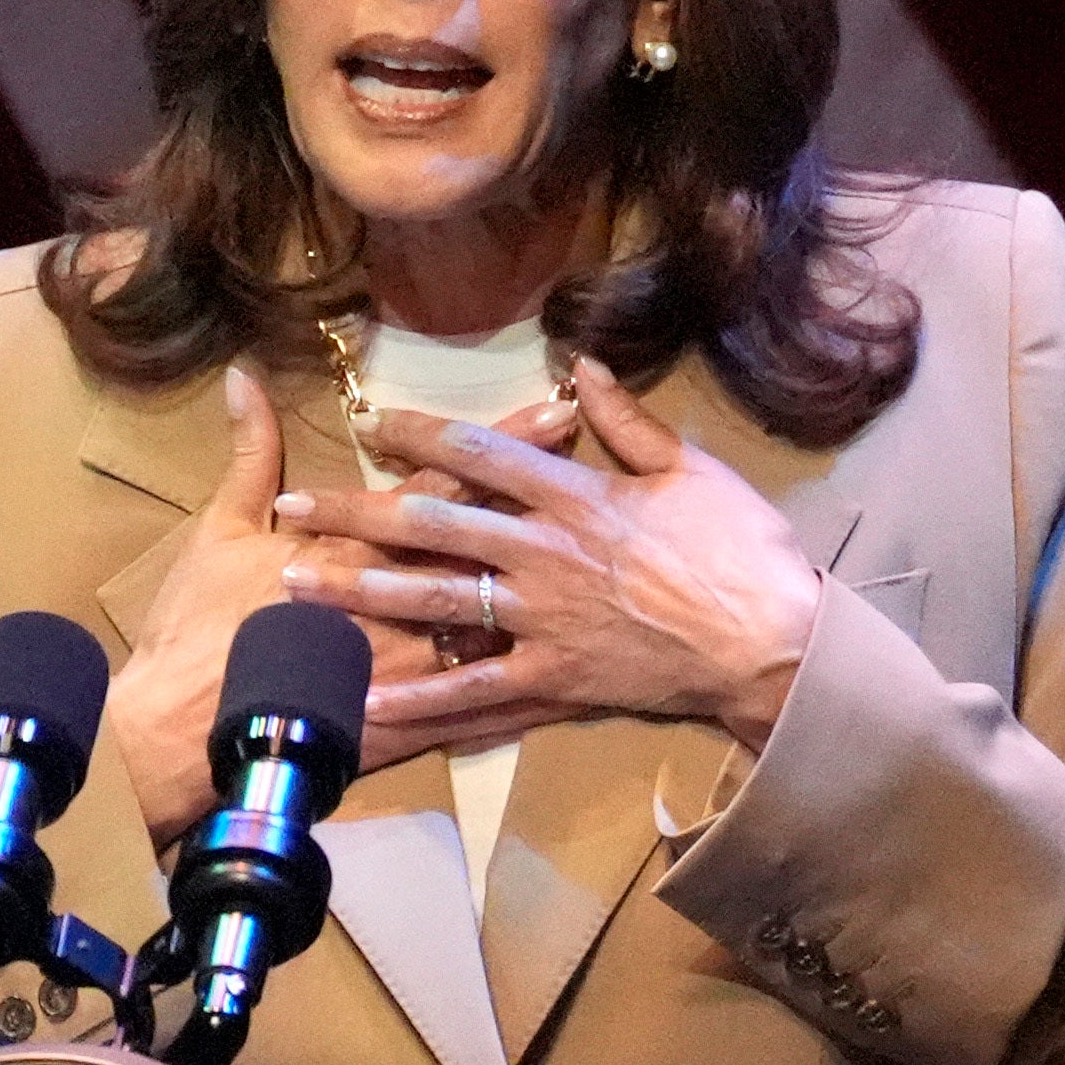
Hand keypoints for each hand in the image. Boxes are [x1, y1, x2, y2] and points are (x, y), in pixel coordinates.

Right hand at [114, 373, 579, 839]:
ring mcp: (417, 662)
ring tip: (615, 559)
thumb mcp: (221, 531)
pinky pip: (489, 704)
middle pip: (490, 538)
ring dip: (557, 586)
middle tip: (610, 467)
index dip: (504, 445)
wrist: (191, 734)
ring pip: (504, 616)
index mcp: (358, 544)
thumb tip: (244, 376)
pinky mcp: (419, 721)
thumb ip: (248, 454)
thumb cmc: (202, 628)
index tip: (558, 409)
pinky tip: (588, 674)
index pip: (445, 482)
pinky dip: (535, 688)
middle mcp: (402, 597)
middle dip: (549, 497)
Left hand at [273, 357, 821, 763]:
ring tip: (295, 585)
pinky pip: (474, 690)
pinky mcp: (554, 679)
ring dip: (358, 591)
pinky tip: (365, 700)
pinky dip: (420, 698)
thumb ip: (627, 419)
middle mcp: (542, 553)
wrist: (772, 640)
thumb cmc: (741, 549)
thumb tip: (582, 364)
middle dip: (353, 512)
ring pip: (433, 600)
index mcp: (573, 495)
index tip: (367, 422)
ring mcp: (542, 619)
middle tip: (291, 507)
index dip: (417, 434)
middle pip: (430, 522)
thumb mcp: (691, 467)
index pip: (478, 452)